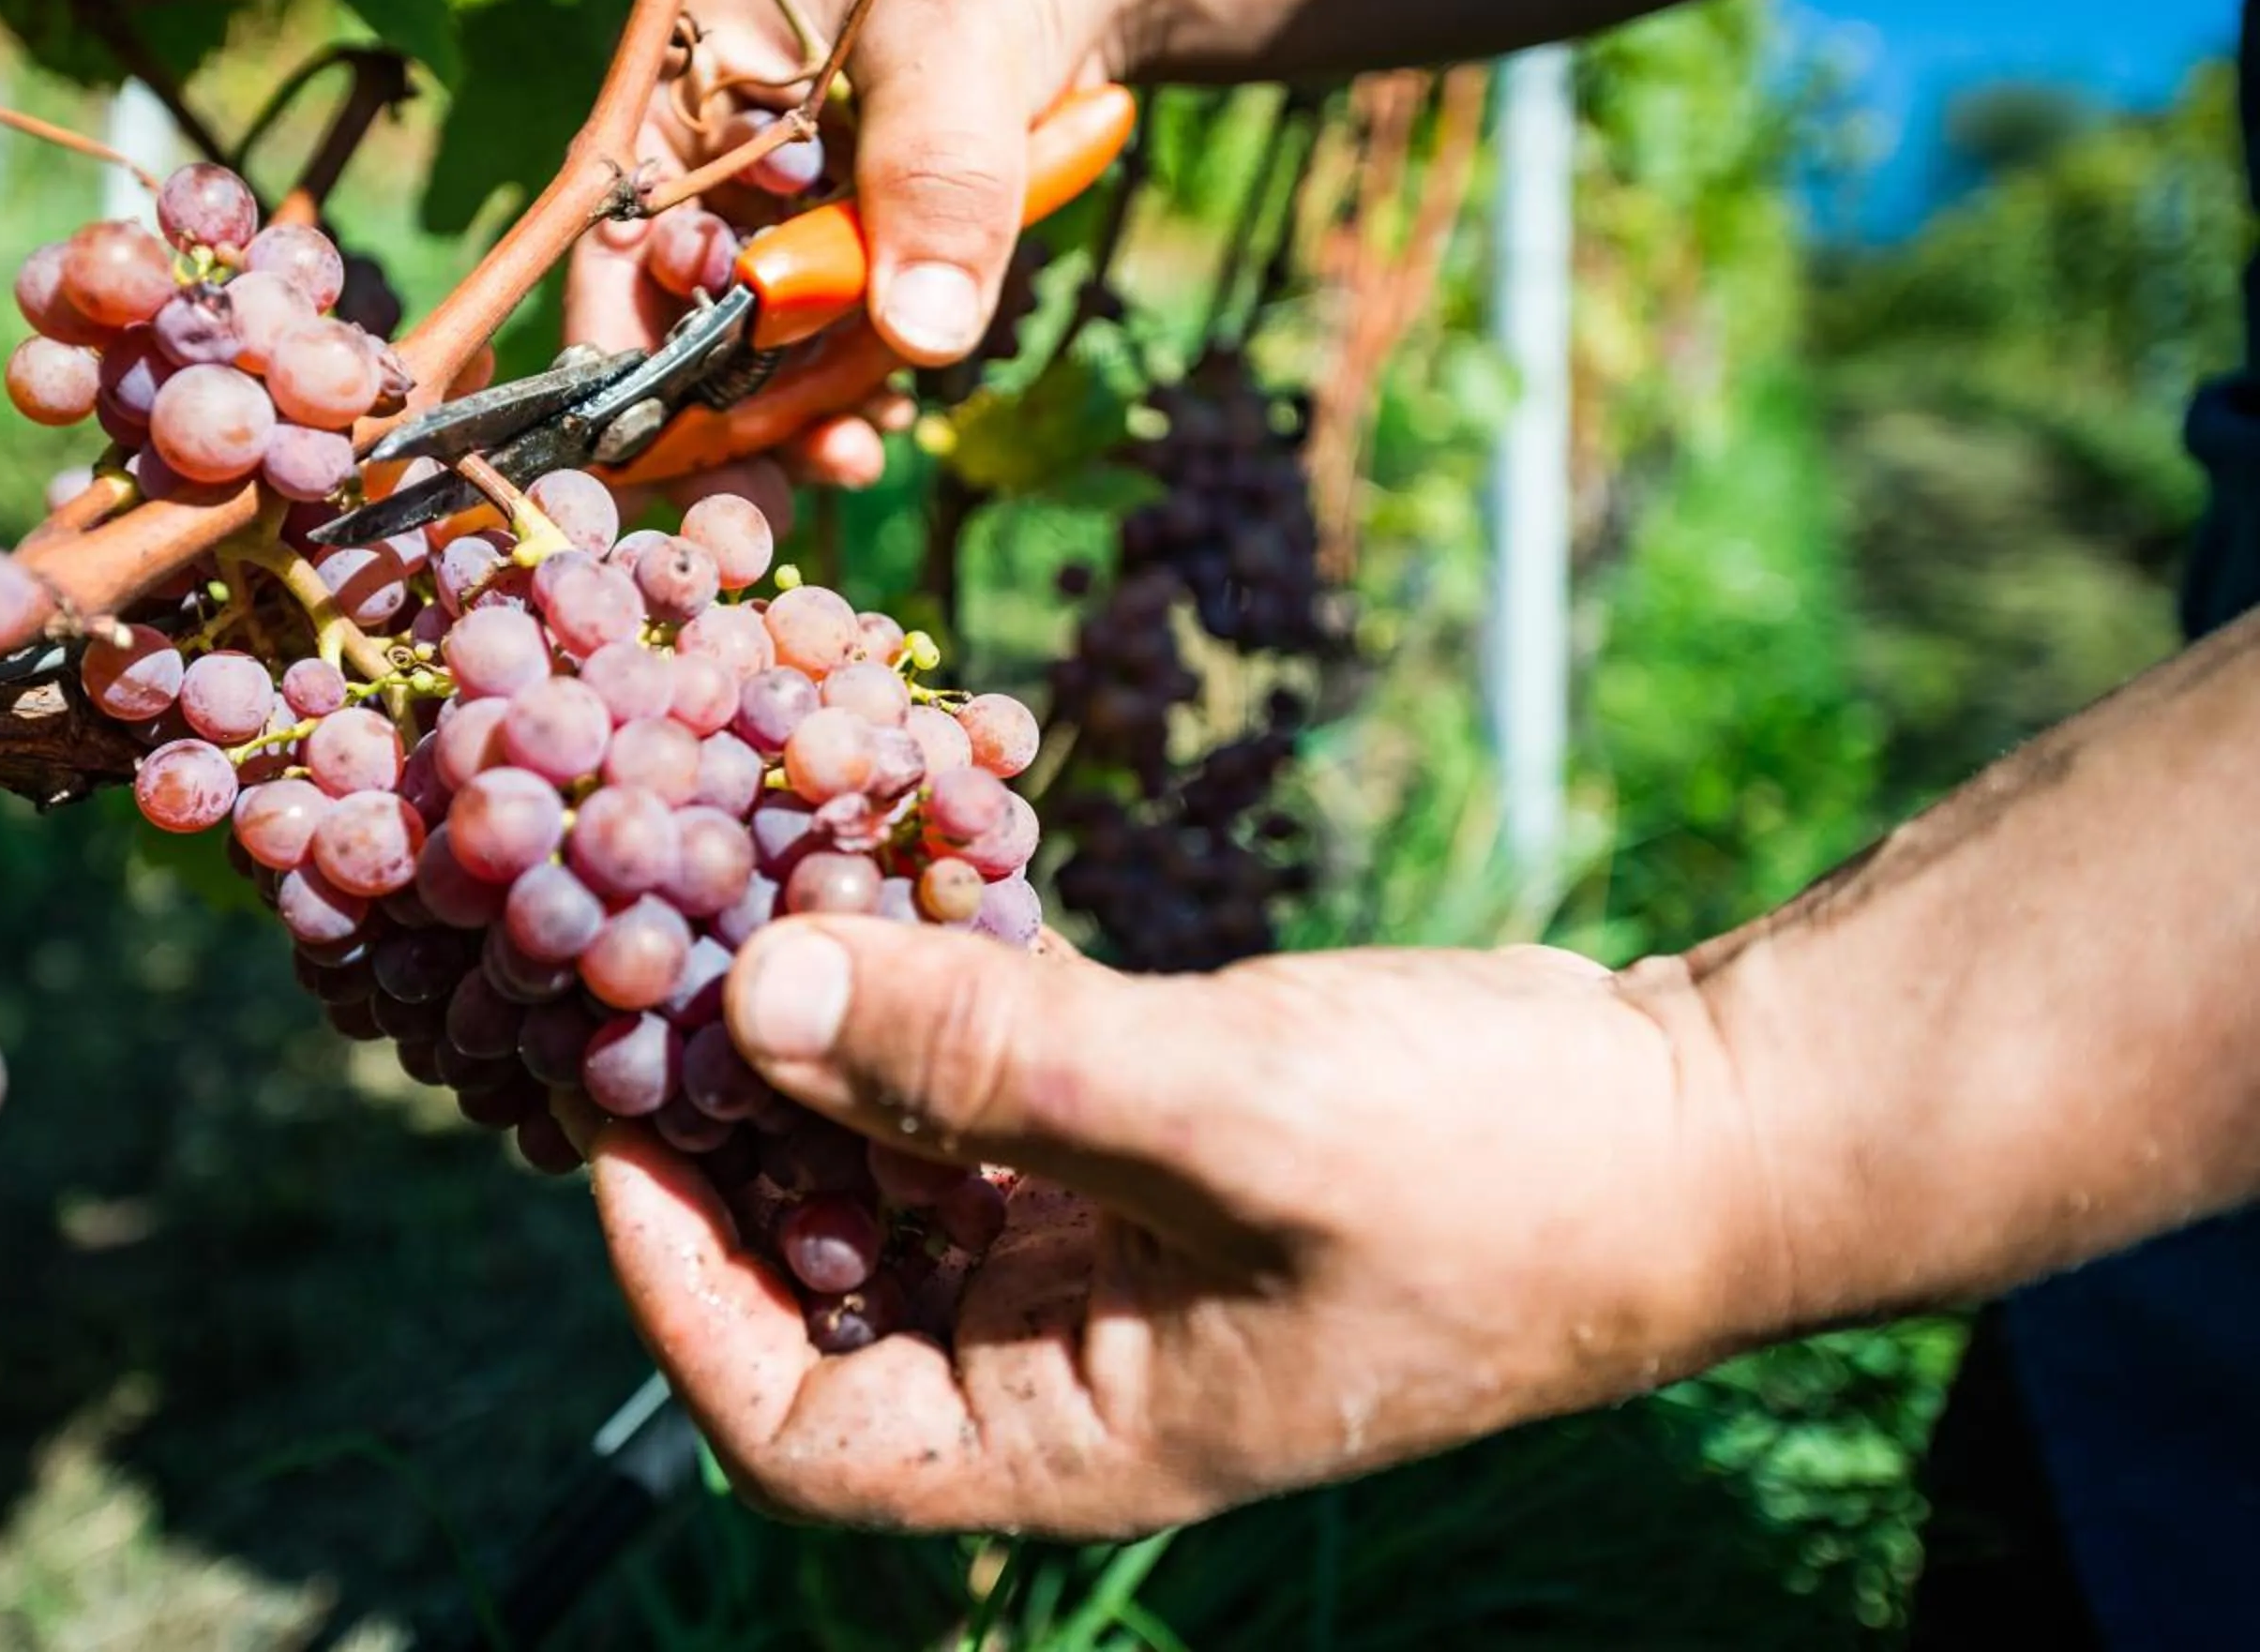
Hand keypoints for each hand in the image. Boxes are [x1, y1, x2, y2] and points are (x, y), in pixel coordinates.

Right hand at [570, 0, 1132, 494]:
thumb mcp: (962, 43)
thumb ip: (936, 179)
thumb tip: (917, 337)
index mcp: (685, 81)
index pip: (615, 227)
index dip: (626, 336)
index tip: (664, 432)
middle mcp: (714, 162)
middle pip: (676, 313)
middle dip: (721, 407)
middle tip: (766, 489)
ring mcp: (783, 219)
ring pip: (758, 353)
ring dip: (797, 417)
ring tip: (856, 449)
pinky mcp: (854, 261)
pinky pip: (834, 354)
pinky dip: (855, 399)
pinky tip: (883, 429)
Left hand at [590, 920, 1785, 1536]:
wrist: (1699, 1129)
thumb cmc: (1502, 1170)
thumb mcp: (1232, 1110)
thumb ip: (994, 1059)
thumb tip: (753, 990)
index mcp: (1075, 1433)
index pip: (800, 1433)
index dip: (677, 1298)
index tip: (612, 1134)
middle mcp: (1069, 1359)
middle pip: (826, 1281)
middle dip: (734, 1141)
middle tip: (647, 976)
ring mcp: (1113, 1251)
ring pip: (903, 1166)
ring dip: (829, 1047)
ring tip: (745, 904)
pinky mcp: (1157, 1144)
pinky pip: (998, 1084)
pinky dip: (938, 995)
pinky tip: (892, 880)